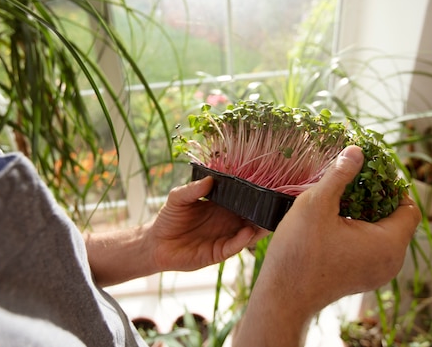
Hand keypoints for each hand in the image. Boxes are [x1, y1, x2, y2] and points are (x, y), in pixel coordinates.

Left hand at [148, 177, 268, 271]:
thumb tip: (209, 179)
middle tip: (276, 203)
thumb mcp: (178, 198)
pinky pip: (234, 246)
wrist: (156, 243)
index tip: (268, 186)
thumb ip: (192, 189)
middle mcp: (228, 221)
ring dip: (259, 227)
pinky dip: (242, 240)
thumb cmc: (169, 218)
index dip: (255, 194)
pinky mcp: (218, 252)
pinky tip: (247, 232)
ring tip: (268, 219)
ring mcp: (225, 237)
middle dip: (264, 210)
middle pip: (252, 216)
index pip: (243, 199)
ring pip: (249, 232)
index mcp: (222, 206)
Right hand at [233, 145, 421, 346]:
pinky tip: (334, 221)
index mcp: (389, 244)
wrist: (283, 296)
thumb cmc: (300, 253)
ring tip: (340, 200)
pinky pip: (371, 247)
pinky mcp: (363, 278)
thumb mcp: (316, 205)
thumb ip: (339, 175)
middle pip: (397, 219)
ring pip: (382, 233)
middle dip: (376, 197)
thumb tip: (356, 150)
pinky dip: (359, 231)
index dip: (392, 186)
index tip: (369, 172)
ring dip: (366, 213)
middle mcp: (391, 262)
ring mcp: (377, 273)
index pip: (409, 207)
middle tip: (351, 182)